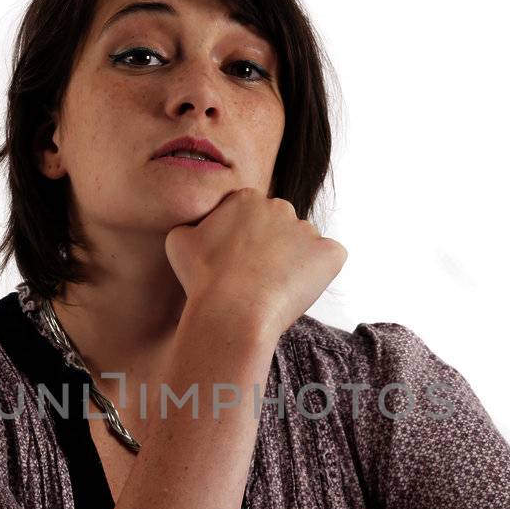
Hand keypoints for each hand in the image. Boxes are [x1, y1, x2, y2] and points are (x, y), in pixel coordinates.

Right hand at [164, 187, 346, 338]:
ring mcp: (308, 230)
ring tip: (272, 290)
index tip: (234, 264)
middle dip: (270, 248)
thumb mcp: (179, 241)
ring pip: (302, 245)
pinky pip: (329, 259)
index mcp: (246, 198)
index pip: (250, 216)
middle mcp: (280, 206)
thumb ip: (192, 225)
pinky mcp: (330, 254)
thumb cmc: (202, 278)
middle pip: (279, 226)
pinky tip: (296, 290)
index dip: (243, 243)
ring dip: (293, 262)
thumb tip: (198, 228)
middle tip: (253, 279)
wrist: (232, 310)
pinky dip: (319, 274)